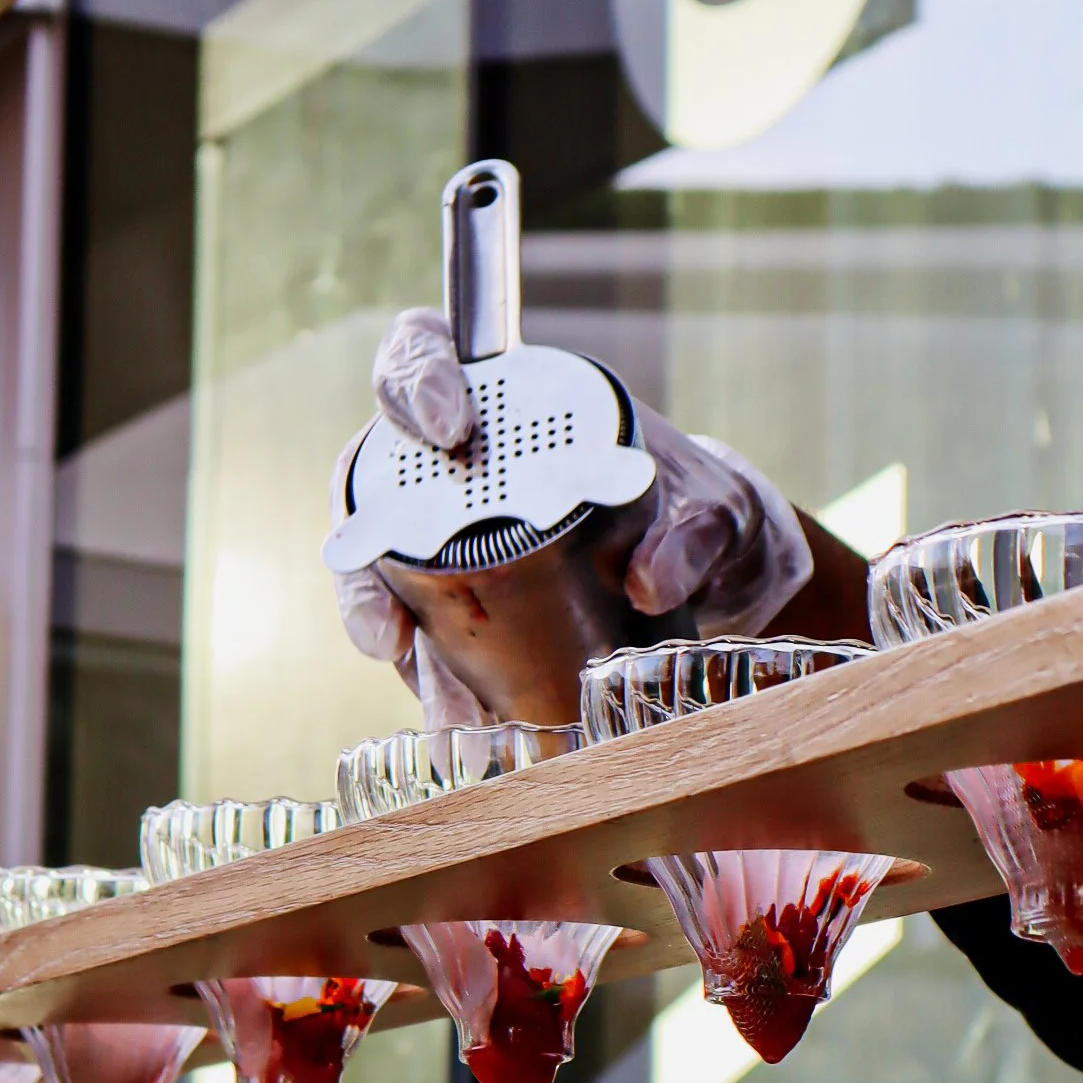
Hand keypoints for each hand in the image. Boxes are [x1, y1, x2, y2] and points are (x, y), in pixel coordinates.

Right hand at [332, 312, 819, 711]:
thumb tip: (650, 582)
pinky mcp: (450, 604)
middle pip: (371, 484)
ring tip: (436, 710)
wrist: (704, 576)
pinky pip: (417, 637)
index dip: (417, 378)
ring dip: (396, 646)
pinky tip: (454, 727)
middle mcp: (451, 464)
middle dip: (368, 560)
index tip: (450, 426)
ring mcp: (441, 537)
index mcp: (505, 398)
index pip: (423, 355)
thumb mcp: (713, 511)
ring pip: (379, 576)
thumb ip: (695, 532)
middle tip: (390, 629)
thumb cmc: (695, 512)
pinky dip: (430, 682)